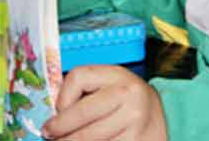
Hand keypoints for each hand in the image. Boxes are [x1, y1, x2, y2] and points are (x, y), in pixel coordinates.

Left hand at [41, 65, 166, 140]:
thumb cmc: (124, 99)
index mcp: (116, 74)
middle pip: (82, 112)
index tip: (56, 110)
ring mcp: (133, 119)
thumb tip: (53, 112)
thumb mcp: (108, 85)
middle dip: (61, 127)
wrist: (159, 116)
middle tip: (48, 134)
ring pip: (91, 136)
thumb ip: (84, 92)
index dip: (62, 96)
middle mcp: (127, 94)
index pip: (78, 77)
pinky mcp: (136, 140)